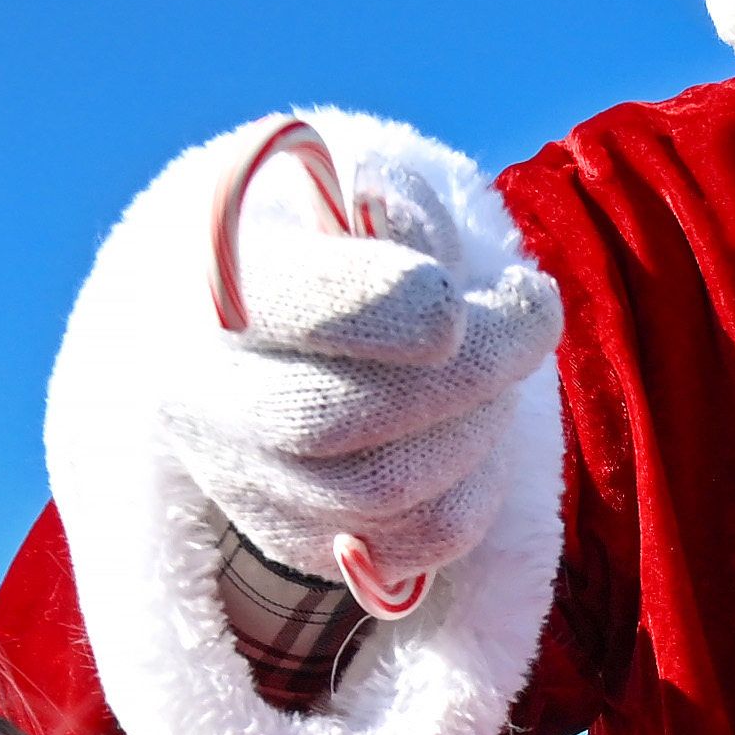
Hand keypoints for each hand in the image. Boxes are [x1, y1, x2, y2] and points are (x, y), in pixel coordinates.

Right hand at [87, 108, 563, 611]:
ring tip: (503, 367)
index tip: (458, 293)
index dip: (396, 308)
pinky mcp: (294, 537)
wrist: (241, 323)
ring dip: (482, 427)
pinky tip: (479, 427)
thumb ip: (383, 206)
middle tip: (532, 313)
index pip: (297, 313)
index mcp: (207, 288)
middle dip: (472, 370)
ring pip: (385, 493)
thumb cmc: (311, 239)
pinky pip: (413, 545)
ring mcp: (244, 478)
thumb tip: (405, 228)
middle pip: (337, 419)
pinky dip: (477, 489)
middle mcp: (202, 393)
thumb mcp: (337, 189)